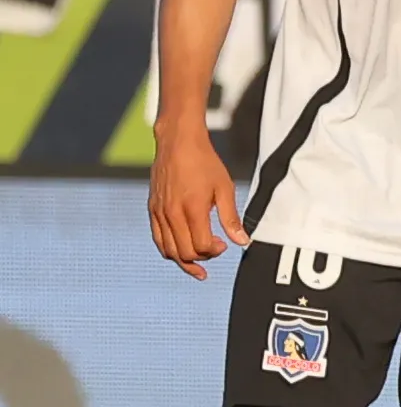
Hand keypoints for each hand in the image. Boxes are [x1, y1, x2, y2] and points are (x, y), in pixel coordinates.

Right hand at [148, 121, 243, 279]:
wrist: (178, 144)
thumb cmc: (204, 163)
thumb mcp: (225, 188)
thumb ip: (231, 218)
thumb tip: (242, 241)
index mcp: (192, 209)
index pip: (201, 246)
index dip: (215, 252)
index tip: (224, 244)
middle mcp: (172, 214)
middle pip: (184, 252)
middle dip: (203, 257)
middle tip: (215, 248)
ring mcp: (159, 213)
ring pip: (168, 250)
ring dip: (184, 260)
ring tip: (199, 263)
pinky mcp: (152, 210)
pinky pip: (158, 239)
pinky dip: (169, 250)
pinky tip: (181, 251)